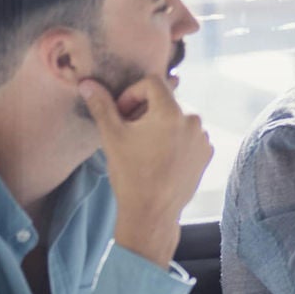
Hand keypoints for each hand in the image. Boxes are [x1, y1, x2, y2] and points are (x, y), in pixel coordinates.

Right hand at [80, 75, 211, 267]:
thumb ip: (102, 105)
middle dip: (144, 110)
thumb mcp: (112, 136)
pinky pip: (188, 135)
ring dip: (159, 124)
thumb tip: (87, 83)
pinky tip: (159, 157)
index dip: (132, 93)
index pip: (152, 82)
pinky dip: (174, 138)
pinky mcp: (207, 153)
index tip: (122, 113)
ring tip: (144, 146)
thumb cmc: (130, 173)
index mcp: (172, 112)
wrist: (152, 211)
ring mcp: (203, 138)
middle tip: (129, 131)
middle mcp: (194, 121)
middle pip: (166, 100)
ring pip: (177, 118)